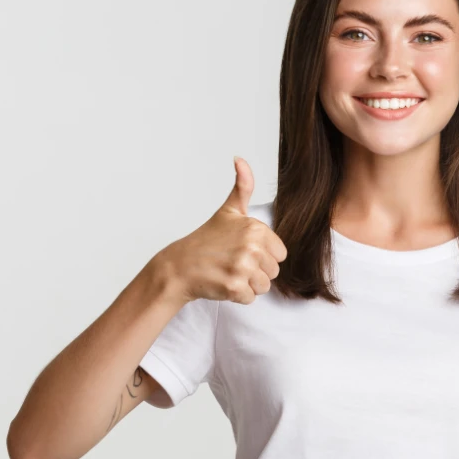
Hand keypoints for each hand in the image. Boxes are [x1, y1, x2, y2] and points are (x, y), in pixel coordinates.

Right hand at [150, 156, 287, 304]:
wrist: (179, 266)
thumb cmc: (205, 241)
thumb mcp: (228, 211)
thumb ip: (242, 186)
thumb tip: (240, 159)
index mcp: (255, 228)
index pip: (280, 254)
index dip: (262, 256)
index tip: (240, 251)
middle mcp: (251, 246)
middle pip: (273, 271)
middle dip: (255, 272)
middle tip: (231, 263)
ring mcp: (242, 267)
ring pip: (263, 286)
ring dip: (247, 285)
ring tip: (227, 273)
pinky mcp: (234, 287)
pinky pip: (250, 299)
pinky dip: (237, 296)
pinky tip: (222, 283)